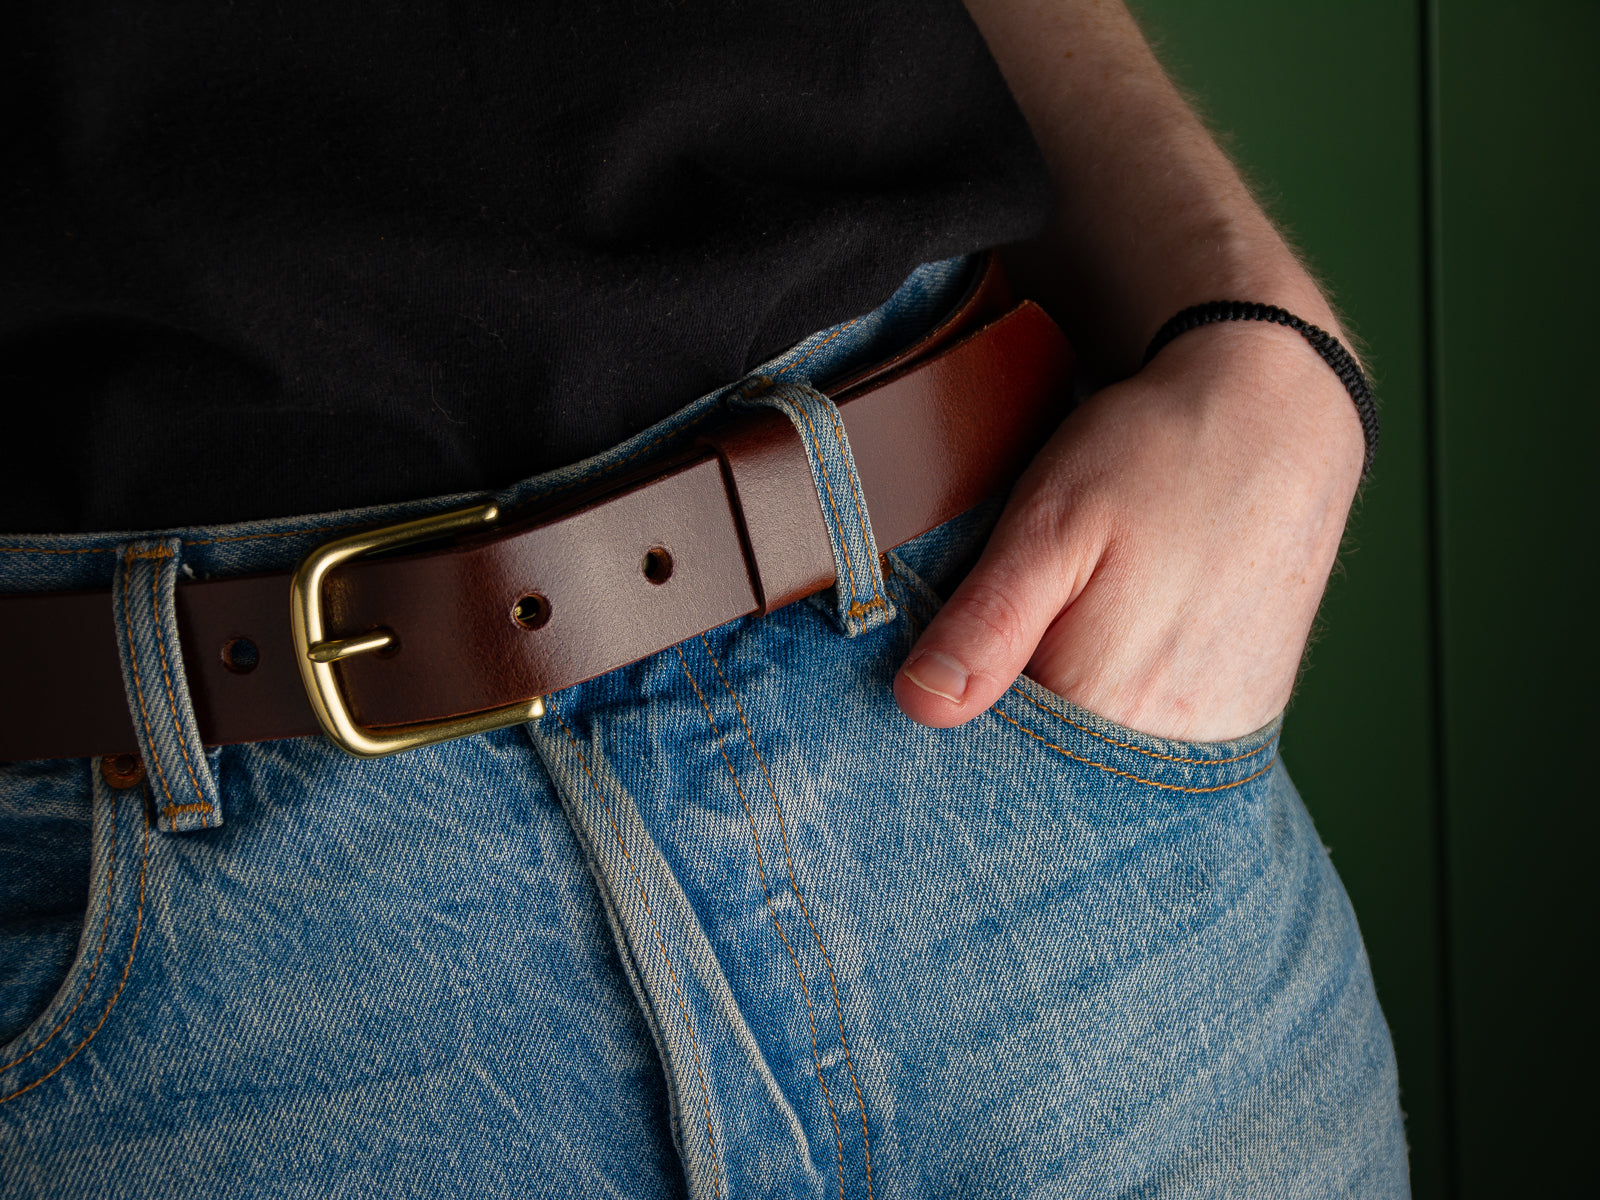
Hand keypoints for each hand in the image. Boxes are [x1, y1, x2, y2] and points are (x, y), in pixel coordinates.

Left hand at [892, 321, 1365, 742]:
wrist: (1277, 422)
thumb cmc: (1153, 459)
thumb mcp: (1047, 524)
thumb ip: (986, 624)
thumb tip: (921, 705)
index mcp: (1101, 705)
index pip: (991, 764)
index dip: (957, 712)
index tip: (950, 659)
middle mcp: (1165, 745)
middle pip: (1046, 772)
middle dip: (1008, 720)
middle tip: (1020, 623)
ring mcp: (1211, 741)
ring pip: (1097, 763)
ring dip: (1064, 718)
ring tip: (1072, 627)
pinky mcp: (1238, 723)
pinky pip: (1151, 748)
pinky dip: (1114, 714)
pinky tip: (1110, 649)